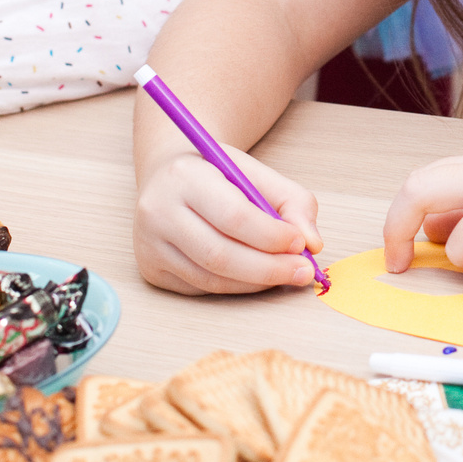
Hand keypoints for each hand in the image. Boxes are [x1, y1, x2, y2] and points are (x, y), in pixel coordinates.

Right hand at [135, 146, 323, 295]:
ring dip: (256, 282)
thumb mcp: (255, 173)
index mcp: (184, 176)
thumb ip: (292, 202)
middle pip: (220, 255)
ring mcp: (149, 244)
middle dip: (270, 269)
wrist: (168, 177)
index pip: (233, 216)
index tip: (301, 244)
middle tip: (303, 271)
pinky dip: (236, 286)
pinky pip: (201, 288)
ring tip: (285, 273)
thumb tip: (313, 244)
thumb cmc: (216, 175)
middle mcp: (157, 211)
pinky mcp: (151, 269)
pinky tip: (255, 276)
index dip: (272, 236)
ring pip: (211, 278)